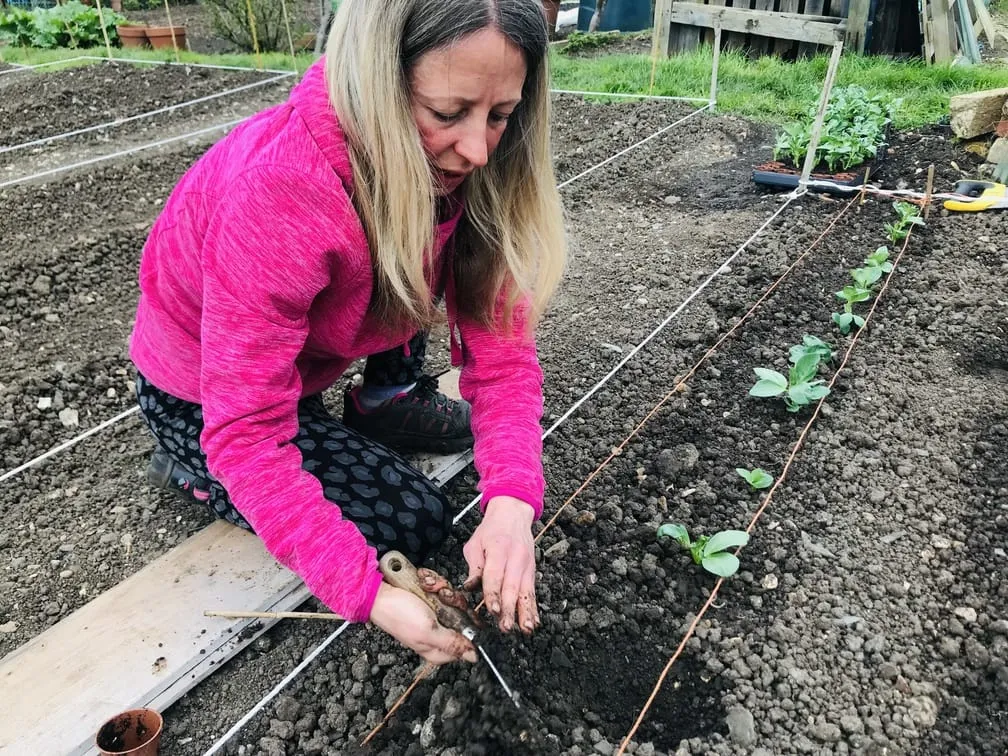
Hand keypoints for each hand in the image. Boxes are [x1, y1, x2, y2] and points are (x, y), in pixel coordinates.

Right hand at [369, 582, 476, 664]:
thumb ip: (453, 644)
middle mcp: (440, 633)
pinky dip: (434, 582)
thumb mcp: (428, 631)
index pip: (469, 642)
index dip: (468, 624)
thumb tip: (474, 657)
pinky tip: (424, 584)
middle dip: (452, 600)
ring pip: (455, 598)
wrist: (379, 593)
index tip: (457, 611)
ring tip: (427, 588)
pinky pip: (443, 588)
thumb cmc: (399, 614)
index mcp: (439, 649)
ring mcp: (436, 615)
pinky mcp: (431, 600)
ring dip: (441, 588)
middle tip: (439, 596)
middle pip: (465, 616)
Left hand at [463, 496, 539, 633]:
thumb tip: (470, 587)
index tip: (493, 610)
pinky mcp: (532, 571)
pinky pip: (533, 591)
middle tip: (505, 627)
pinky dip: (533, 608)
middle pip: (512, 586)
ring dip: (525, 612)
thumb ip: (474, 566)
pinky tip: (534, 621)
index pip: (495, 575)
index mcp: (498, 549)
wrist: (513, 514)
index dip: (494, 593)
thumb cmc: (491, 530)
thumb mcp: (475, 543)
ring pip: (526, 591)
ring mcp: (527, 565)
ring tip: (525, 629)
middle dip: (509, 608)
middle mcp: (515, 558)